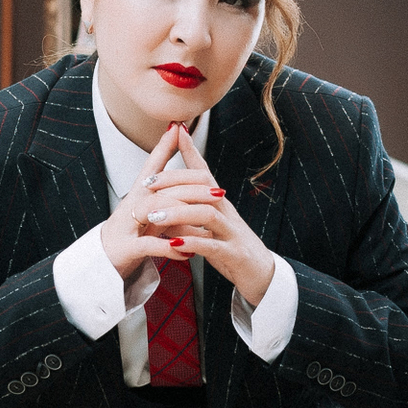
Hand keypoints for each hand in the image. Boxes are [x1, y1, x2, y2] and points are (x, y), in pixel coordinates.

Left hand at [100, 123, 275, 308]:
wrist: (261, 274)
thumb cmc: (230, 247)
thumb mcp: (209, 226)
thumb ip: (189, 215)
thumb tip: (164, 205)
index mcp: (220, 204)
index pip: (204, 173)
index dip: (191, 152)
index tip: (175, 132)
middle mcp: (227, 212)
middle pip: (203, 188)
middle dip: (174, 183)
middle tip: (147, 185)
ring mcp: (232, 233)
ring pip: (207, 214)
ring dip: (179, 213)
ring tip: (154, 216)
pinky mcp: (234, 254)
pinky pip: (212, 246)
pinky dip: (192, 243)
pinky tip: (174, 245)